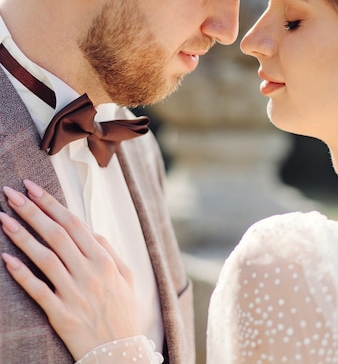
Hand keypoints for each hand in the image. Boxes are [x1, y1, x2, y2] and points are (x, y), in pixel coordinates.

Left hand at [0, 180, 141, 360]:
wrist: (120, 355)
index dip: (51, 204)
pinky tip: (6, 260)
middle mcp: (89, 273)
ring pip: (44, 258)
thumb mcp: (127, 277)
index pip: (74, 223)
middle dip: (32, 211)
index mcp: (104, 260)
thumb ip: (109, 250)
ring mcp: (74, 294)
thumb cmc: (123, 313)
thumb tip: (91, 231)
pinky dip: (22, 275)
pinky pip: (38, 291)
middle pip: (56, 234)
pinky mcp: (61, 316)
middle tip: (12, 193)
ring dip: (22, 236)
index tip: (33, 187)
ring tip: (3, 218)